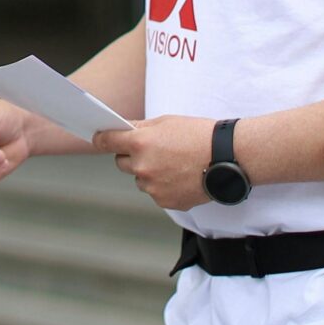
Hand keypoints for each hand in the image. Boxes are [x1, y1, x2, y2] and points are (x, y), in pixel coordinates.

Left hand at [100, 114, 218, 210]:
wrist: (226, 157)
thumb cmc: (199, 135)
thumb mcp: (167, 122)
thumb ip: (141, 128)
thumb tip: (123, 130)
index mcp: (140, 144)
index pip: (107, 142)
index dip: (101, 139)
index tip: (97, 139)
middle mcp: (142, 167)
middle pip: (121, 163)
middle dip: (131, 156)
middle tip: (151, 150)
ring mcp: (153, 187)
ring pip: (140, 180)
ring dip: (149, 173)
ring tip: (173, 164)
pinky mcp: (165, 201)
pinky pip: (155, 193)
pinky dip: (163, 186)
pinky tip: (181, 177)